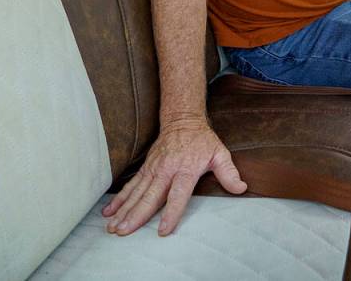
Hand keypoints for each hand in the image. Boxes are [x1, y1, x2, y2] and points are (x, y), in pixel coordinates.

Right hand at [101, 119, 246, 236]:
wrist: (182, 119)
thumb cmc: (202, 140)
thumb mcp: (220, 153)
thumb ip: (229, 172)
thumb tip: (241, 188)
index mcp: (186, 169)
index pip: (177, 195)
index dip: (171, 212)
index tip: (163, 229)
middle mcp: (166, 170)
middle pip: (150, 196)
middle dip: (136, 215)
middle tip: (124, 232)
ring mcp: (153, 169)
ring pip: (136, 193)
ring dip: (124, 210)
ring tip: (112, 226)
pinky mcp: (146, 168)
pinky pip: (131, 185)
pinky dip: (119, 199)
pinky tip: (109, 211)